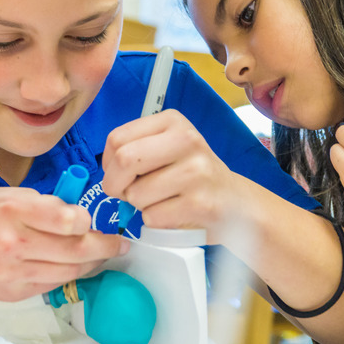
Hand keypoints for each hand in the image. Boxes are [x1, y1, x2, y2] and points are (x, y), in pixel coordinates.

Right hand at [0, 187, 127, 300]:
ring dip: (92, 263)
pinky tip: (75, 264)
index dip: (88, 220)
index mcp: (12, 210)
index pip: (67, 219)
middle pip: (75, 250)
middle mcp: (12, 243)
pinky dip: (69, 274)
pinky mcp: (12, 293)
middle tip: (120, 243)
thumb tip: (80, 214)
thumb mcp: (8, 193)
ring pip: (69, 272)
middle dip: (105, 247)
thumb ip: (44, 204)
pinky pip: (53, 284)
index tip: (94, 218)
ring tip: (102, 254)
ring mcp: (11, 272)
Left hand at [102, 110, 247, 242]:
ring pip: (136, 194)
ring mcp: (196, 172)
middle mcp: (187, 140)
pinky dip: (154, 221)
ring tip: (160, 200)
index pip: (117, 139)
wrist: (236, 202)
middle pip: (124, 161)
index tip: (119, 173)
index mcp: (173, 121)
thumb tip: (107, 170)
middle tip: (125, 193)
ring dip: (139, 205)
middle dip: (115, 184)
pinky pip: (152, 217)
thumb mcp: (168, 146)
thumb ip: (136, 148)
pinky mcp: (200, 203)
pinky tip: (173, 212)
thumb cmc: (192, 175)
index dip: (109, 163)